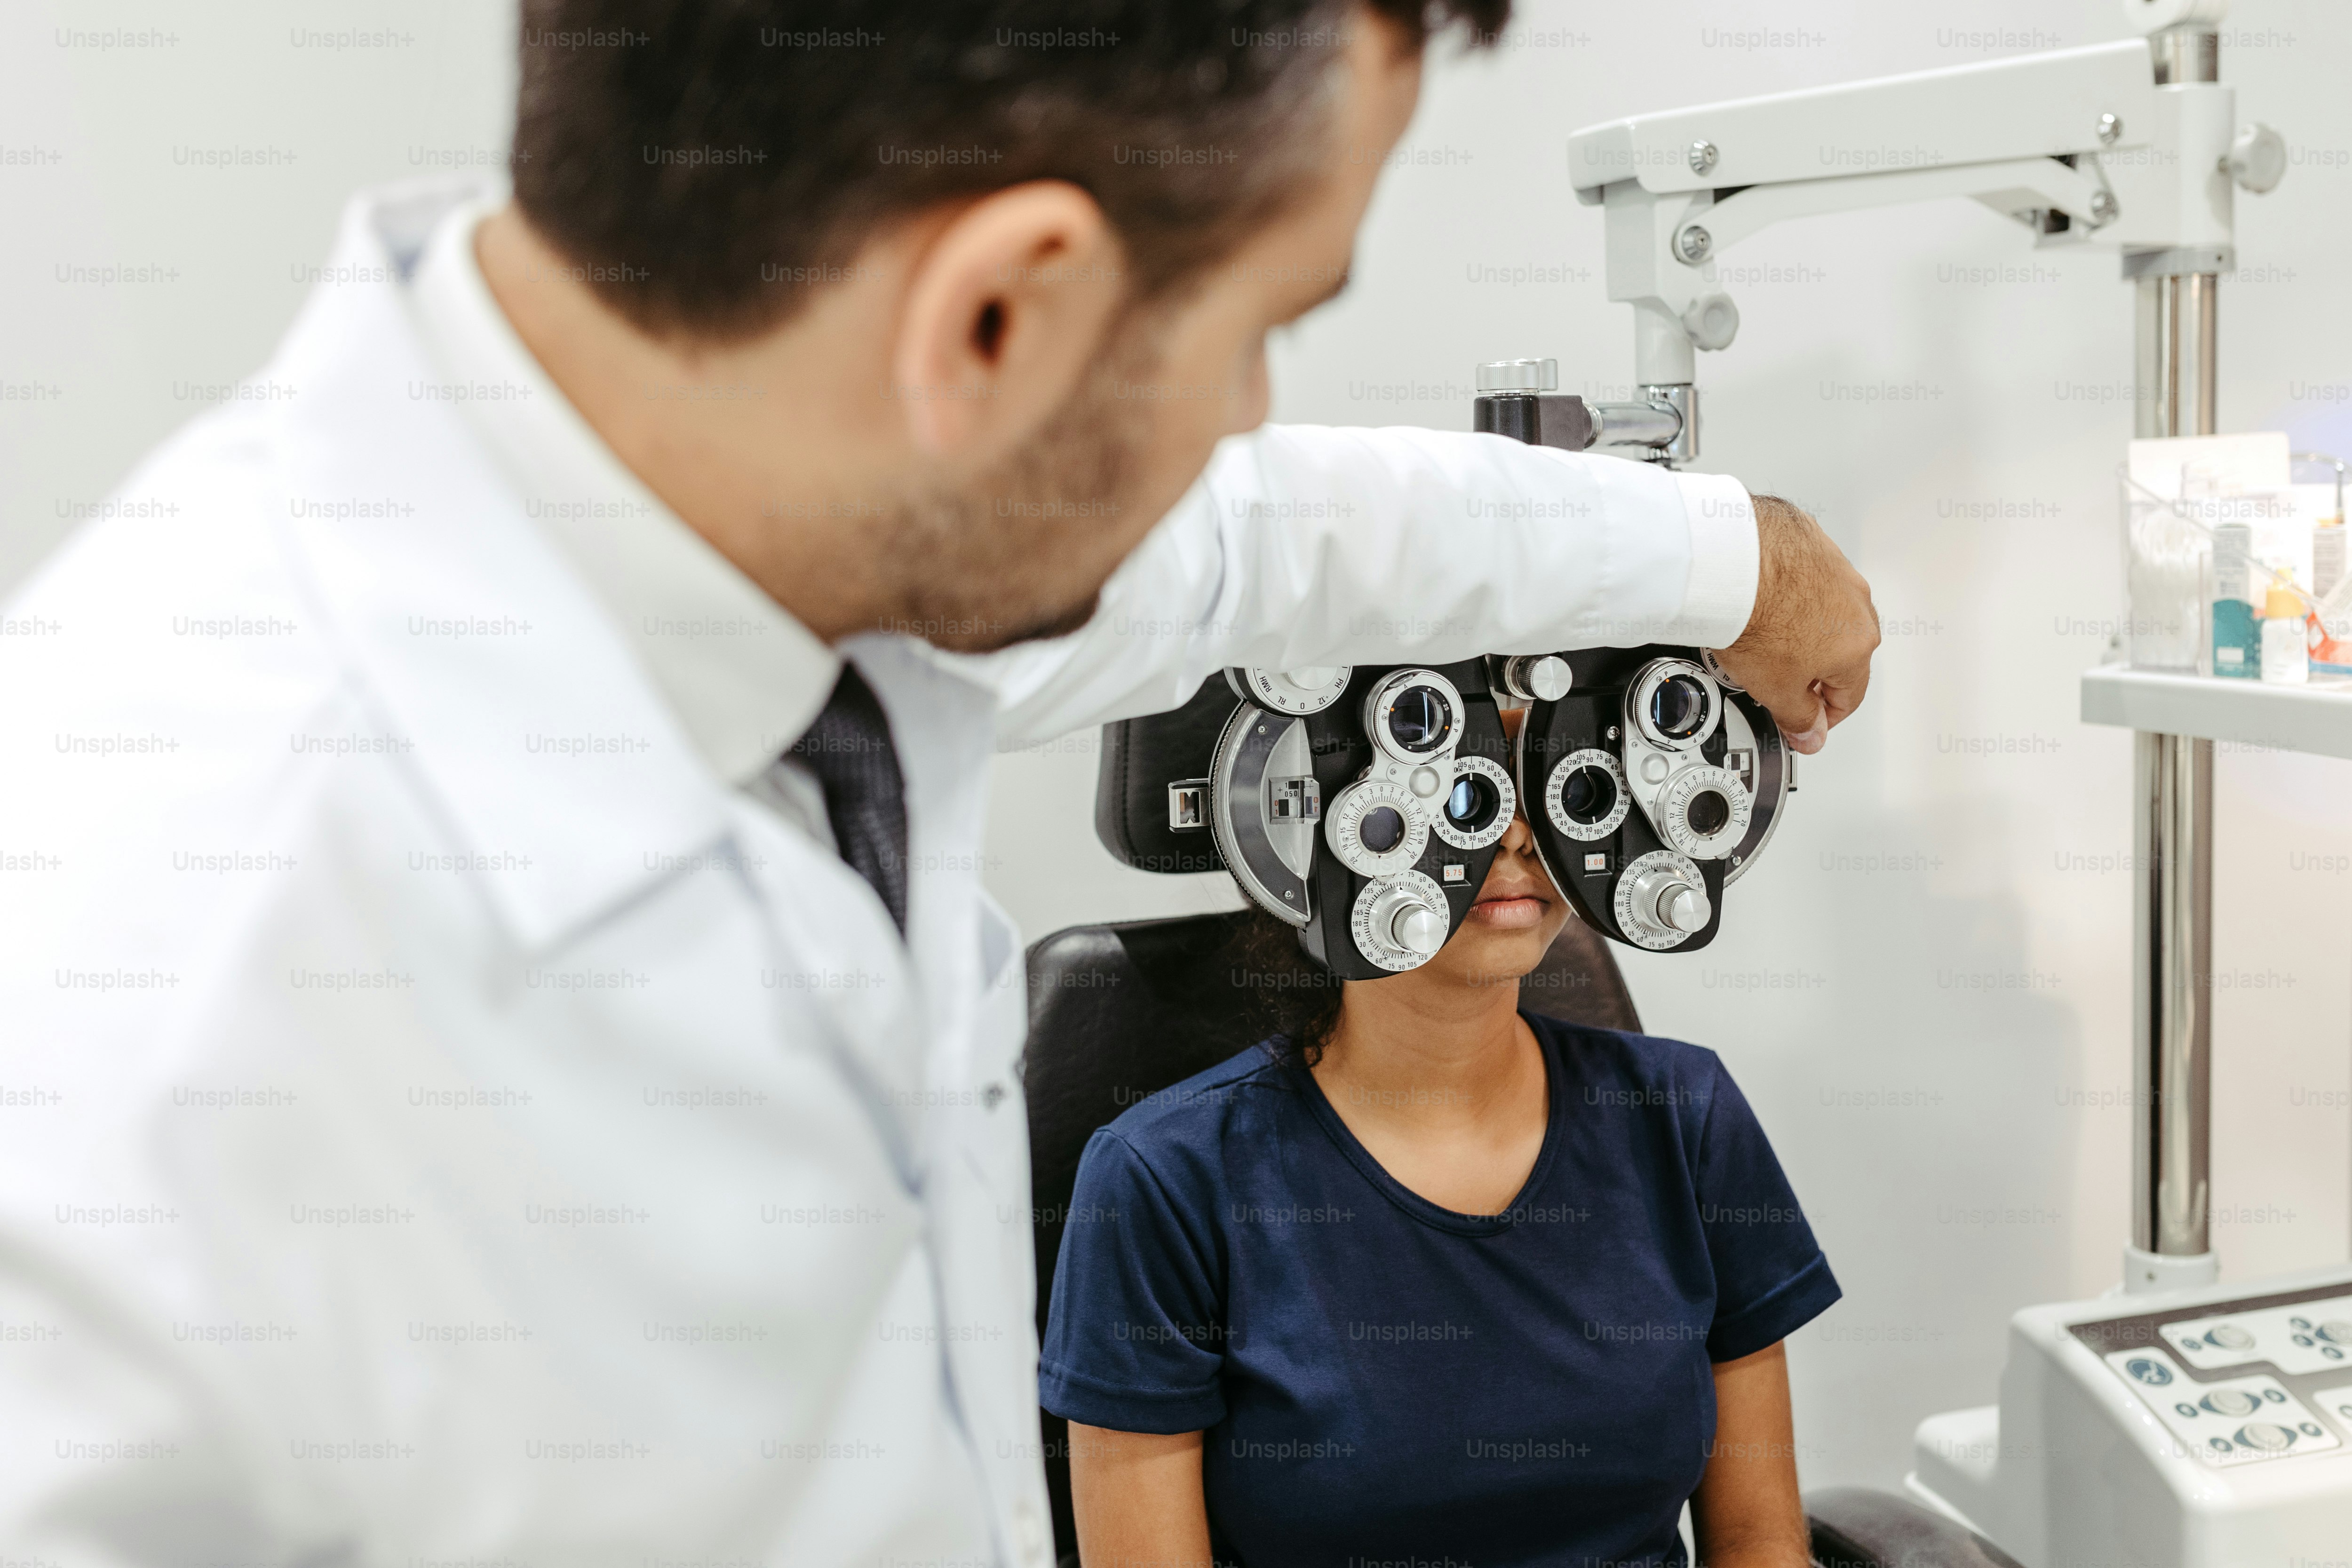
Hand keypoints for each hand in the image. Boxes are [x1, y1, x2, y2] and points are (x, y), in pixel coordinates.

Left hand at [1713, 495, 1876, 754]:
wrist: (1730, 562)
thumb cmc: (1756, 618)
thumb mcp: (1775, 689)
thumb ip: (1798, 717)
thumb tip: (1812, 734)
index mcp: (1858, 644)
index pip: (1850, 696)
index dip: (1823, 716)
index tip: (1804, 721)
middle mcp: (1856, 602)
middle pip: (1840, 651)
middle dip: (1812, 671)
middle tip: (1778, 680)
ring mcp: (1836, 567)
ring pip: (1824, 610)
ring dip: (1801, 628)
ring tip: (1762, 634)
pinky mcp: (1811, 540)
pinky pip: (1803, 575)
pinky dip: (1787, 589)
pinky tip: (1760, 597)